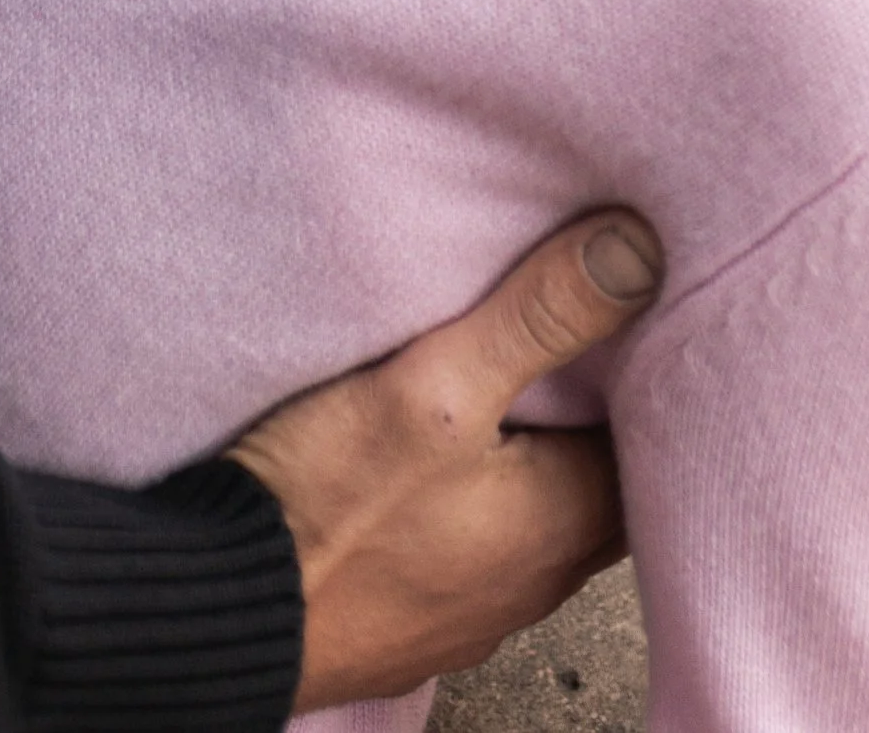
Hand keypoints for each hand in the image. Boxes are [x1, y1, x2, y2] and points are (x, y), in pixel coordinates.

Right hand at [229, 212, 661, 711]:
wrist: (220, 613)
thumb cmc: (328, 508)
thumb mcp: (438, 384)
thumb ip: (540, 316)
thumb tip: (638, 248)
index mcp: (562, 525)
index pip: (648, 449)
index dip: (646, 383)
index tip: (636, 323)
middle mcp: (535, 583)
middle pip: (597, 488)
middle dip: (593, 422)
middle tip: (577, 345)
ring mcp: (473, 613)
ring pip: (533, 522)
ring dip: (530, 466)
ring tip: (506, 394)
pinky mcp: (413, 620)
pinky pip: (473, 552)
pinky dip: (473, 506)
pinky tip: (433, 468)